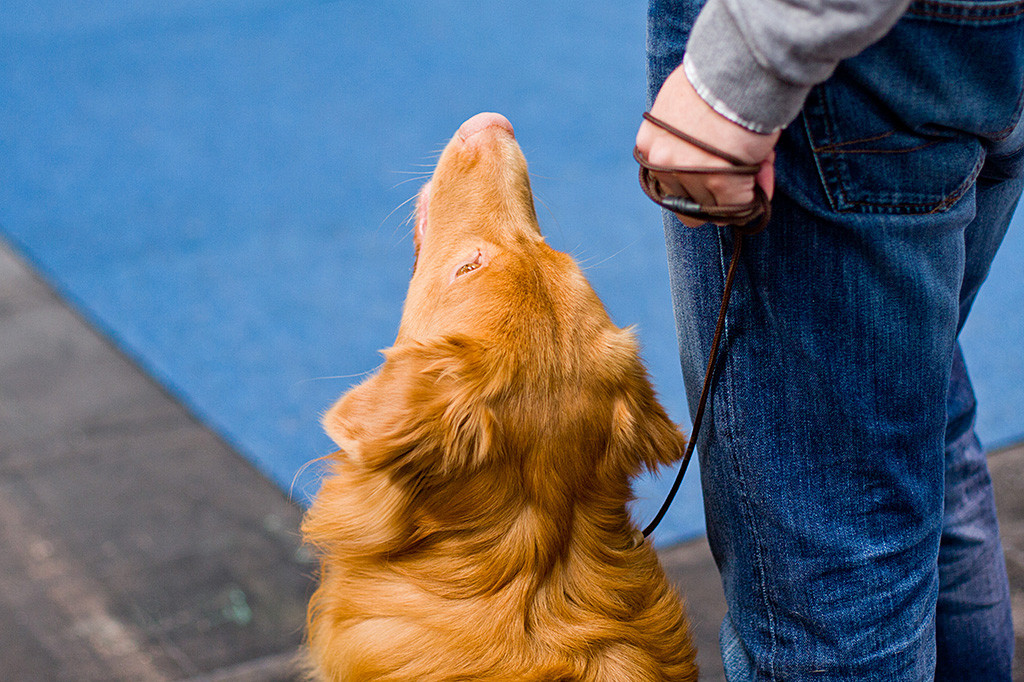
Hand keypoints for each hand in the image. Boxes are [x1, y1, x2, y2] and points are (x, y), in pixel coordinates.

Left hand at [636, 64, 778, 226]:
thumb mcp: (690, 107)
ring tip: (756, 166)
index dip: (695, 183)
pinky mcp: (717, 183)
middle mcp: (661, 161)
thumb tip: (721, 173)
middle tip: (738, 176)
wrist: (741, 66)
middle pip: (685, 199)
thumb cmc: (720, 79)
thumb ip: (695, 143)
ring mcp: (687, 174)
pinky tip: (762, 183)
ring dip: (736, 193)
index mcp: (650, 141)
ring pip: (711, 207)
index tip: (716, 176)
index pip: (666, 181)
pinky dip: (753, 198)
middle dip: (713, 193)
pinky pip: (737, 206)